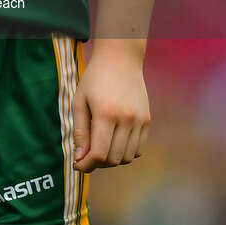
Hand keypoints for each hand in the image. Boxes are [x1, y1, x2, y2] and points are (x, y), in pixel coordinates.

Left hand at [71, 41, 150, 172]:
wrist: (120, 59)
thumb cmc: (94, 79)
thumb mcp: (79, 101)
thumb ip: (79, 131)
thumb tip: (80, 158)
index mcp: (106, 114)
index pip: (99, 154)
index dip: (87, 165)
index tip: (78, 165)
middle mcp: (126, 119)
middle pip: (114, 159)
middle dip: (98, 163)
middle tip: (87, 155)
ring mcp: (139, 120)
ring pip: (127, 157)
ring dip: (113, 159)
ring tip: (101, 147)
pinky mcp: (147, 120)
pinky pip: (138, 149)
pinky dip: (126, 152)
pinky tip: (115, 141)